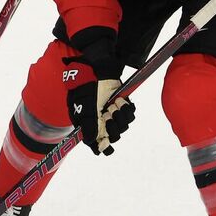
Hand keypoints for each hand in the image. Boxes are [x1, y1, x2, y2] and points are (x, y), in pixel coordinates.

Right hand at [60, 28, 132, 154]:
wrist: (97, 66)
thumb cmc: (87, 85)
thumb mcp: (85, 105)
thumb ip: (89, 124)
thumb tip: (91, 142)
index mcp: (87, 122)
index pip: (95, 141)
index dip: (102, 145)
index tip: (108, 149)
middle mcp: (99, 119)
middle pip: (112, 134)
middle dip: (114, 125)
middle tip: (110, 112)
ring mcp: (110, 111)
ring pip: (123, 125)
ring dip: (121, 115)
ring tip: (116, 103)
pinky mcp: (120, 103)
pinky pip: (130, 114)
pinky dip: (128, 109)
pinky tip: (122, 101)